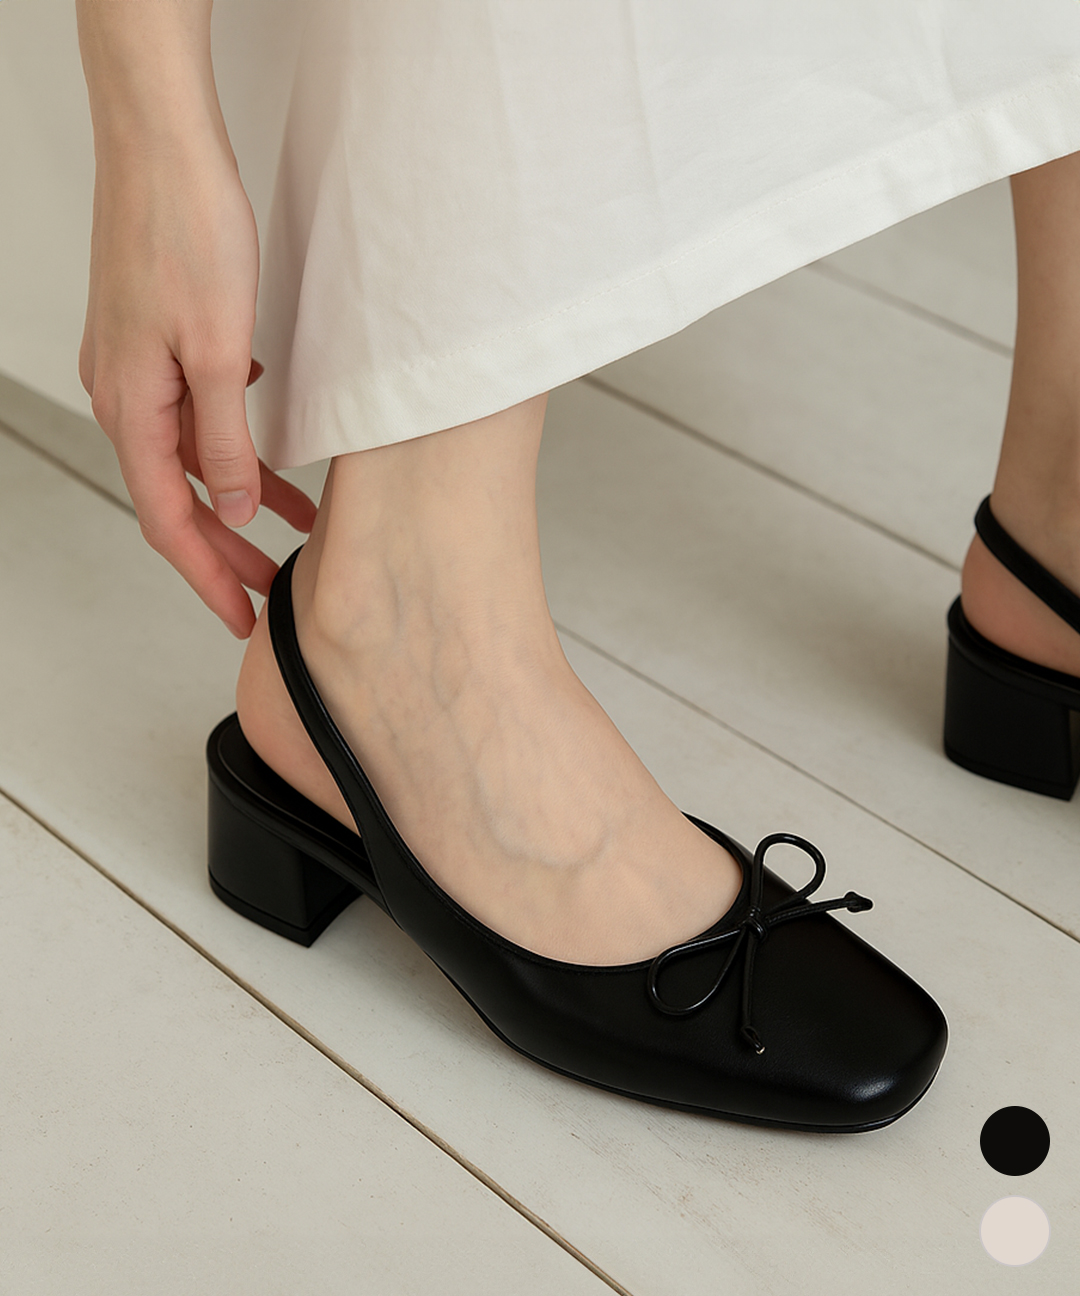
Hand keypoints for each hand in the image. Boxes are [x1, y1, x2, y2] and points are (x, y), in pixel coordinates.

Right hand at [79, 145, 315, 637]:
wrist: (162, 147)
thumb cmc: (187, 234)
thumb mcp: (219, 353)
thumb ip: (224, 439)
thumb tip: (230, 508)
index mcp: (131, 408)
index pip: (167, 520)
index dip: (208, 576)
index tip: (242, 616)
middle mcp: (124, 395)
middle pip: (176, 497)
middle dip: (225, 548)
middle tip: (269, 587)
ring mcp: (137, 368)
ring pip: (189, 456)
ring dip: (237, 495)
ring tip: (292, 526)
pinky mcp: (157, 341)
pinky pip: (193, 413)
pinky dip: (231, 443)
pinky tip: (268, 449)